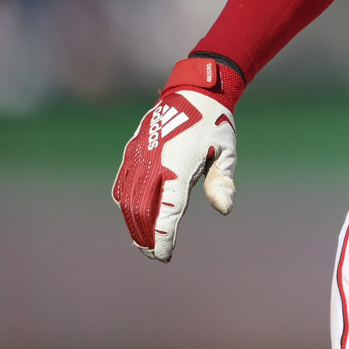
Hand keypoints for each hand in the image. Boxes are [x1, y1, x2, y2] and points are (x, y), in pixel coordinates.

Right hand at [113, 56, 242, 260]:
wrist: (194, 91)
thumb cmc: (215, 123)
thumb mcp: (227, 151)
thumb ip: (222, 181)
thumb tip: (224, 209)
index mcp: (177, 166)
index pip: (165, 213)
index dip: (163, 239)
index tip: (165, 257)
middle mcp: (152, 163)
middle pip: (141, 212)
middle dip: (147, 237)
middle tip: (156, 254)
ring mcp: (138, 156)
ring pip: (127, 201)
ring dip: (134, 224)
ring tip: (145, 242)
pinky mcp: (132, 151)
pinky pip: (122, 184)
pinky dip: (126, 204)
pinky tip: (135, 216)